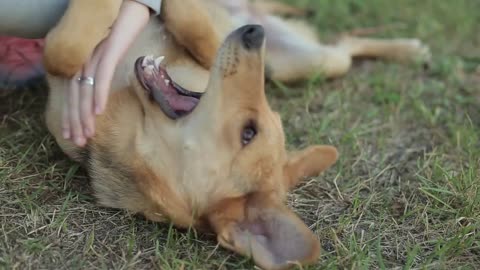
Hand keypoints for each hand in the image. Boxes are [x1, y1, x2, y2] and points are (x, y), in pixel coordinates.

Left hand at [63, 0, 149, 146]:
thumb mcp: (108, 50)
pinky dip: (99, 93)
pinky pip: (101, 75)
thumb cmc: (122, 26)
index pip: (73, 93)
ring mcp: (94, 54)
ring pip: (85, 89)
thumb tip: (101, 90)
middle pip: (75, 95)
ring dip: (85, 114)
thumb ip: (101, 67)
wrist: (130, 3)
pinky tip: (99, 111)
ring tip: (87, 134)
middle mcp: (83, 58)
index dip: (71, 115)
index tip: (73, 134)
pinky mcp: (107, 49)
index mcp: (82, 60)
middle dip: (76, 121)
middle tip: (78, 142)